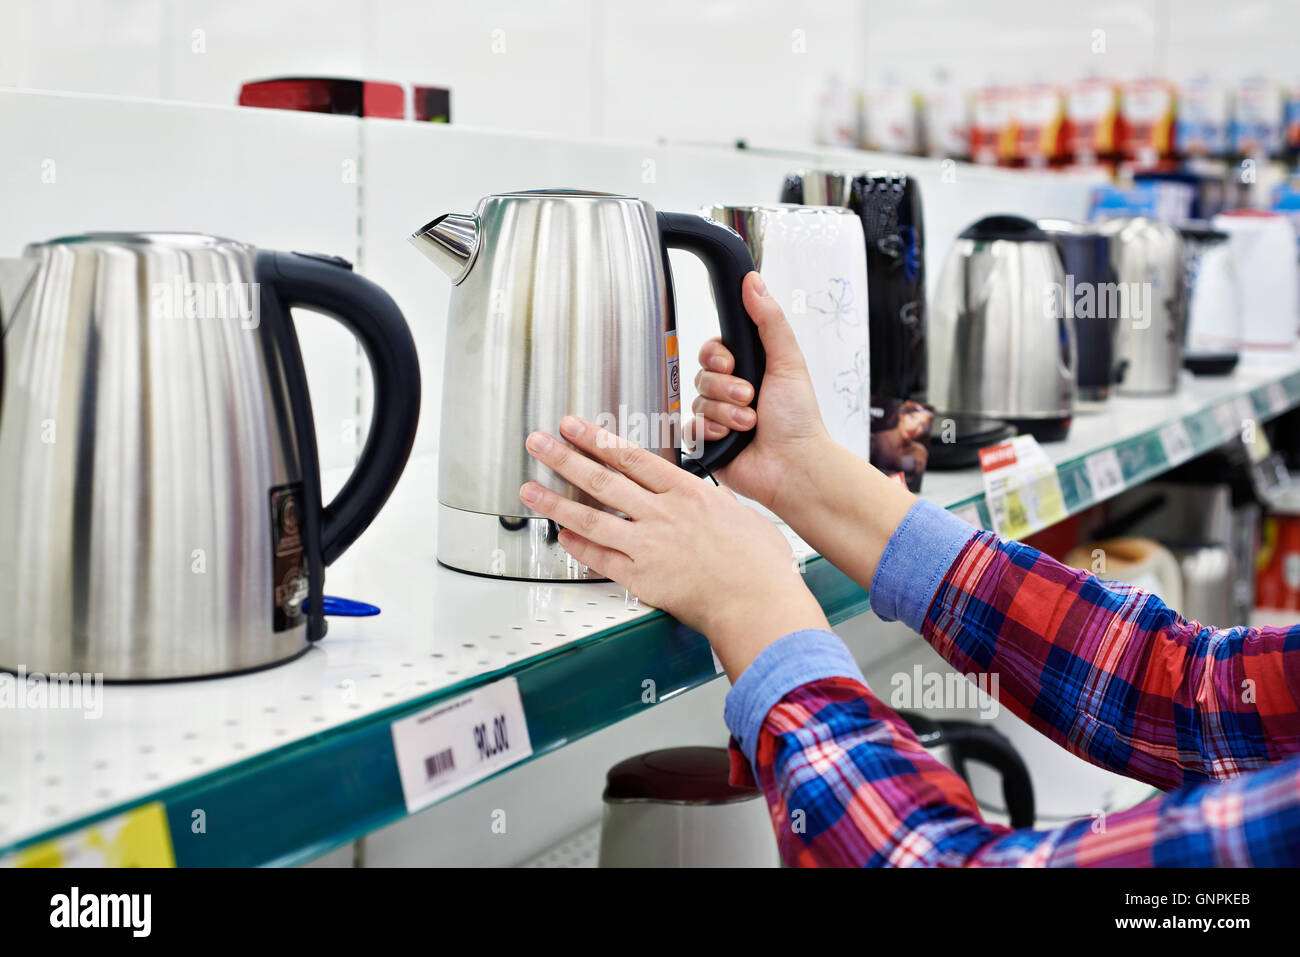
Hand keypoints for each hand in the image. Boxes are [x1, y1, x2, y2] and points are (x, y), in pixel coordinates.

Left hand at [519, 415, 828, 679]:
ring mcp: (648, 545)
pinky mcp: (642, 578)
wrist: (757, 601)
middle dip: (565, 458)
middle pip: (603, 479)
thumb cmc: (758, 564)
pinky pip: (601, 559)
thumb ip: (714, 503)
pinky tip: (561, 536)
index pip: (631, 457)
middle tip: (539, 443)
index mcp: (687, 492)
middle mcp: (662, 514)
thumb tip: (707, 501)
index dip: (597, 439)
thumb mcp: (741, 515)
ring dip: (556, 502)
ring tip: (530, 490)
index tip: (575, 426)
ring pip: (592, 518)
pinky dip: (578, 547)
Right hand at [687, 272, 832, 512]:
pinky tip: (732, 439)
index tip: (732, 362)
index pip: (712, 350)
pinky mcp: (707, 443)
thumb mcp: (787, 361)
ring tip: (750, 423)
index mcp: (747, 370)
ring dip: (726, 412)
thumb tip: (753, 281)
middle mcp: (729, 392)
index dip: (717, 355)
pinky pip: (690, 428)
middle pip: (702, 374)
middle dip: (726, 387)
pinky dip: (712, 432)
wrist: (795, 465)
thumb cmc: (799, 419)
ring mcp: (717, 418)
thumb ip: (769, 320)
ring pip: (698, 402)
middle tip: (750, 397)